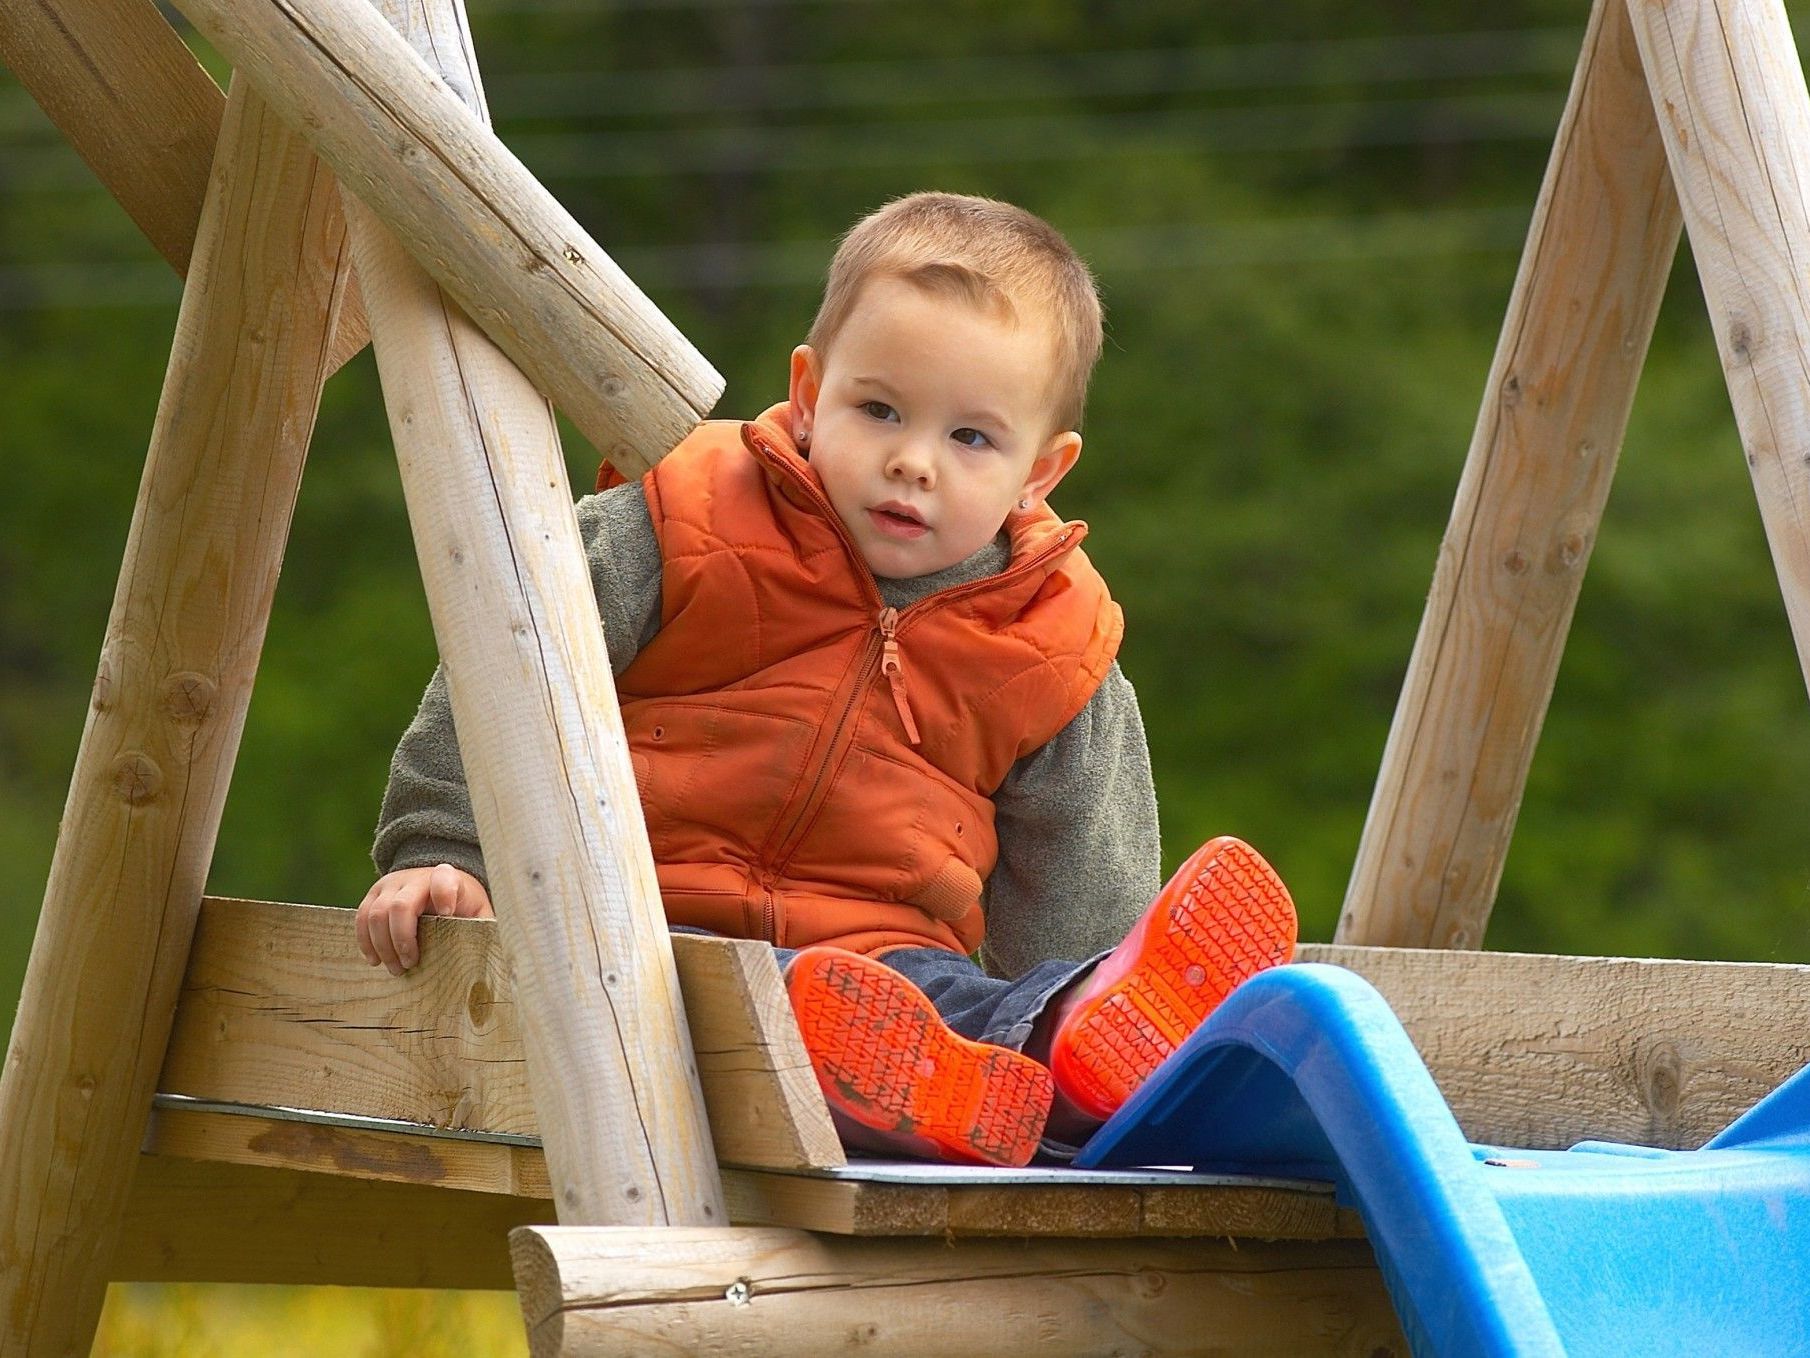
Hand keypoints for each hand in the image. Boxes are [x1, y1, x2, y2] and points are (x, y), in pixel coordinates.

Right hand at [355, 863, 492, 974]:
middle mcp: (416, 877)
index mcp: (448, 878)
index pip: (444, 878)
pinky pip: (361, 916)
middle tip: (410, 964)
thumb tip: (503, 954)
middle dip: (402, 939)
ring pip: (375, 913)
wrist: (440, 882)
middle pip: (400, 905)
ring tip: (396, 968)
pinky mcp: (375, 893)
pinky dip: (366, 941)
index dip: (444, 894)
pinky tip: (375, 959)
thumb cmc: (463, 904)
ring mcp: (392, 883)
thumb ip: (485, 927)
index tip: (448, 914)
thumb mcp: (479, 912)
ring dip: (383, 946)